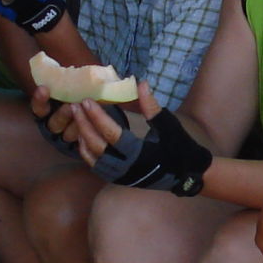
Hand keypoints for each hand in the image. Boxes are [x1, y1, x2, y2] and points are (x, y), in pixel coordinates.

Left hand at [88, 82, 211, 195]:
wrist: (187, 173)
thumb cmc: (179, 146)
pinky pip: (96, 167)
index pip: (111, 134)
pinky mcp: (119, 179)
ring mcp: (121, 176)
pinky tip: (83, 137)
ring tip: (76, 118)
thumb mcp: (168, 125)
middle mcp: (127, 167)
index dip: (97, 117)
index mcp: (139, 153)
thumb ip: (151, 106)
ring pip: (93, 158)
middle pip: (97, 146)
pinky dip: (87, 152)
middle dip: (84, 124)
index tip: (87, 101)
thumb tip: (141, 83)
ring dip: (82, 137)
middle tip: (75, 106)